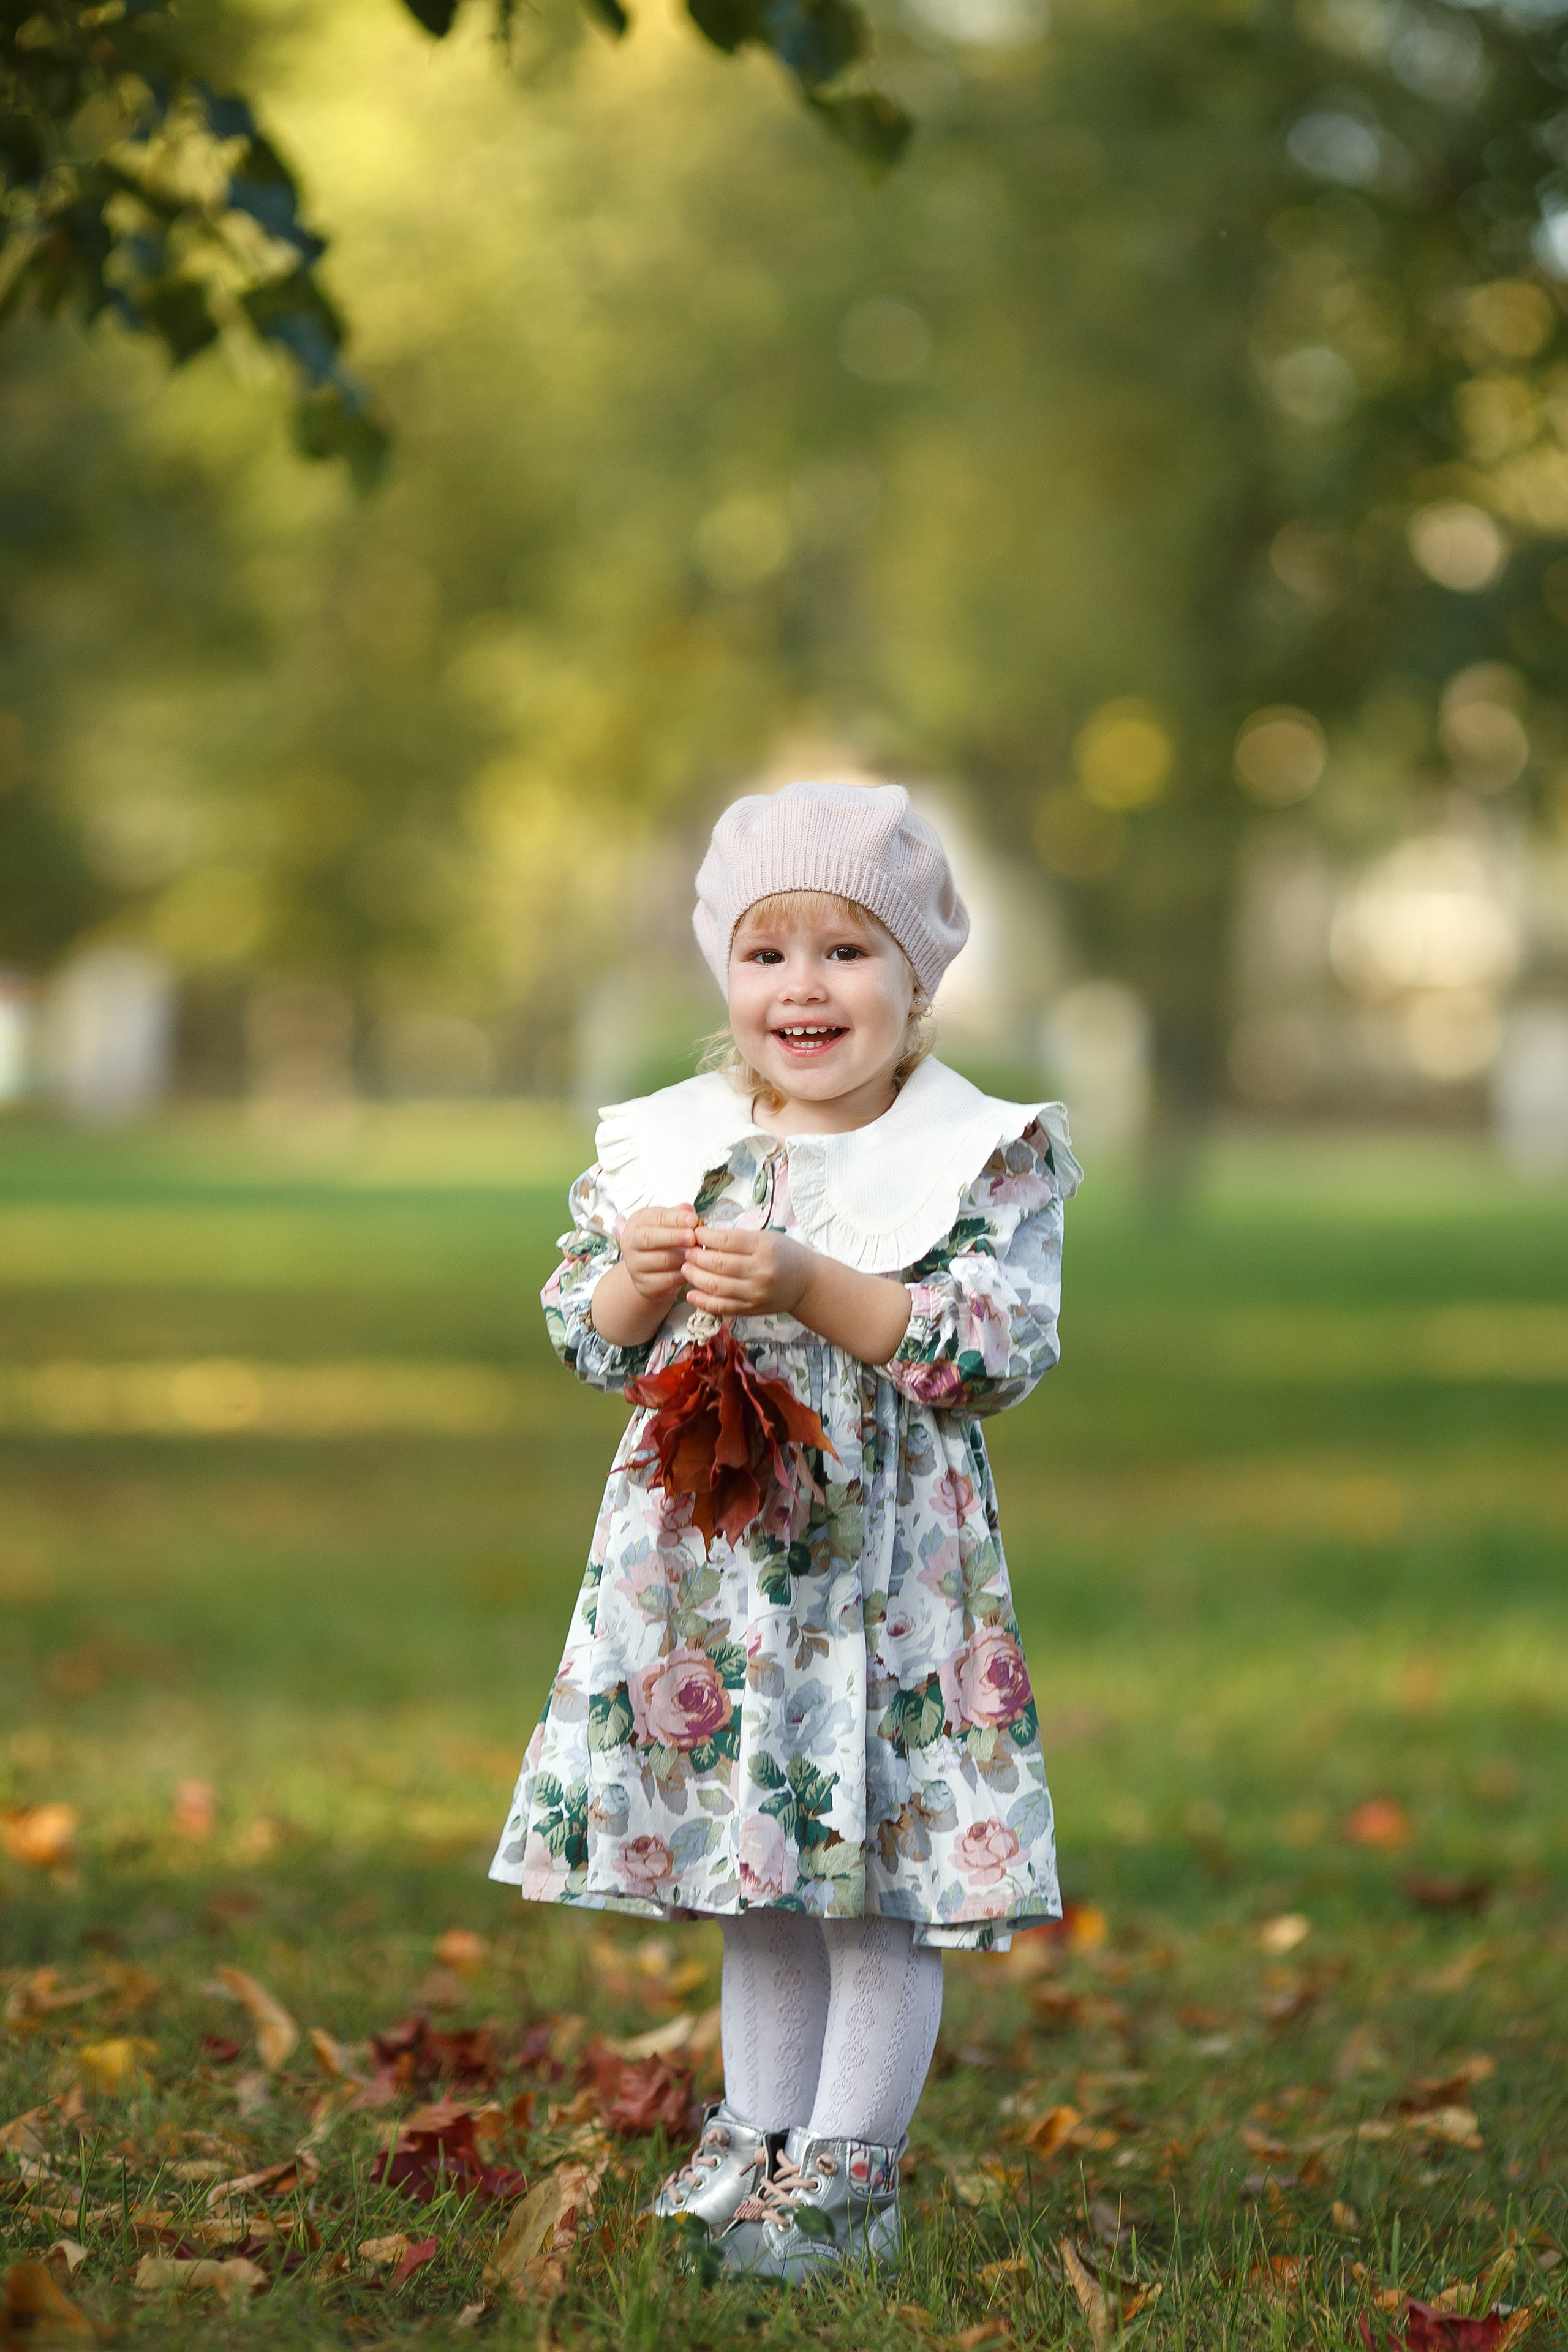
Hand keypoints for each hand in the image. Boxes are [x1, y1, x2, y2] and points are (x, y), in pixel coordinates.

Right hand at [619, 1204, 698, 1307]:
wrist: (649, 1271)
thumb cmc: (662, 1242)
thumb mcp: (667, 1224)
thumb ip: (678, 1215)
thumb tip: (689, 1210)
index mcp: (637, 1222)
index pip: (654, 1217)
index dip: (675, 1218)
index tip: (693, 1219)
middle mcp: (631, 1243)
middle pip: (649, 1238)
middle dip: (673, 1236)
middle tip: (692, 1237)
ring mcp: (635, 1265)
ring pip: (661, 1260)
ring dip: (683, 1256)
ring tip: (697, 1253)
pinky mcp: (645, 1284)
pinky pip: (667, 1279)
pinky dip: (683, 1274)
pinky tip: (692, 1268)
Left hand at [682, 1224, 813, 1319]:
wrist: (806, 1283)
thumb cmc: (785, 1255)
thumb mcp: (767, 1238)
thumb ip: (738, 1238)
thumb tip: (704, 1236)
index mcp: (764, 1248)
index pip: (726, 1241)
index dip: (704, 1236)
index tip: (694, 1233)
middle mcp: (760, 1271)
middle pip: (718, 1264)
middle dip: (695, 1256)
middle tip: (686, 1251)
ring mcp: (755, 1293)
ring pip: (716, 1286)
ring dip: (695, 1276)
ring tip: (686, 1268)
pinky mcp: (751, 1309)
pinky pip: (722, 1307)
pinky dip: (702, 1301)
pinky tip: (691, 1293)